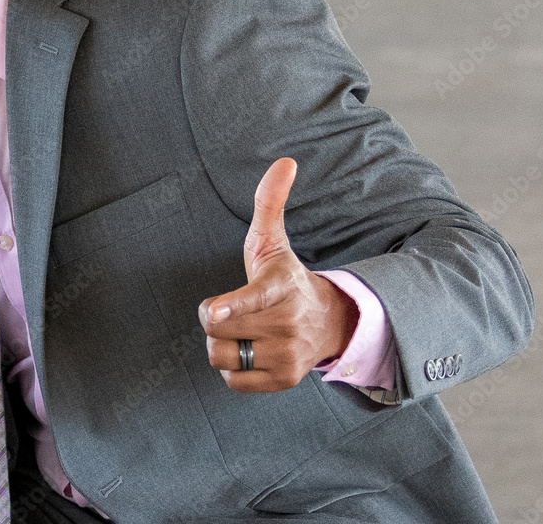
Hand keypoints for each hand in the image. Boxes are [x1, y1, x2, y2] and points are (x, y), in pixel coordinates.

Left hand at [197, 158, 358, 392]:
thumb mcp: (273, 241)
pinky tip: (251, 351)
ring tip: (243, 331)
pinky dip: (233, 368)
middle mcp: (288, 322)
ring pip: (223, 357)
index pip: (254, 297)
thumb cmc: (285, 277)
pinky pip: (233, 381)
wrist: (326, 321)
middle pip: (219, 330)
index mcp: (281, 286)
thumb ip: (270, 202)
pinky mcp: (285, 380)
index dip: (233, 306)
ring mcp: (289, 354)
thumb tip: (285, 161)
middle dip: (216, 319)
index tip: (215, 312)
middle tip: (235, 309)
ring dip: (223, 344)